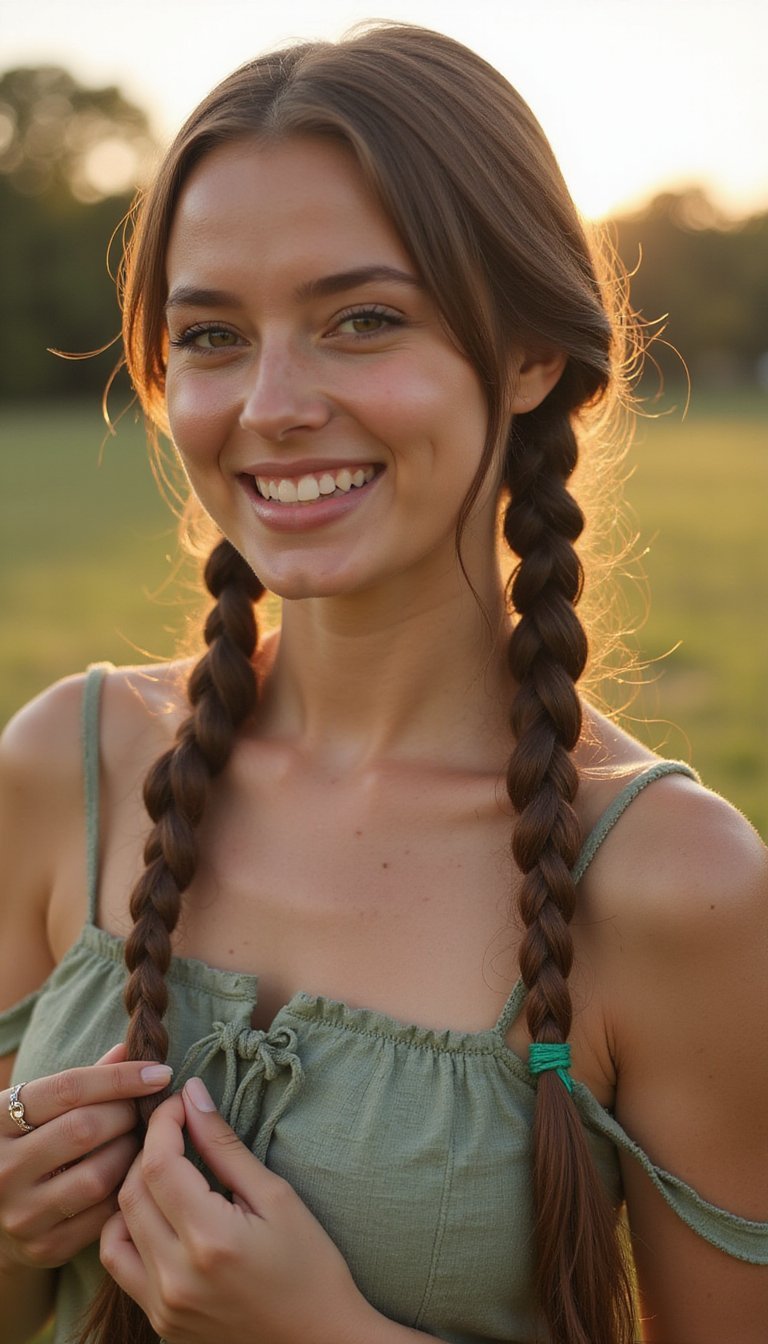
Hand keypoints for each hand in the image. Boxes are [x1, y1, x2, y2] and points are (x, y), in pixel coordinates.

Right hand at [0, 1044, 172, 1268]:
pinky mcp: (44, 1247)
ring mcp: (21, 1212)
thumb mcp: (40, 1108)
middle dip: (127, 1114)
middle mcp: (1, 1168)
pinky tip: (132, 1175)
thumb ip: (85, 1080)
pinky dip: (126, 1191)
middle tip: (145, 1110)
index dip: (120, 1077)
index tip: (160, 1071)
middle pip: (84, 1129)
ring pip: (98, 1175)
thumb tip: (131, 1049)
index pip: (68, 1088)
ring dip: (131, 1153)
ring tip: (137, 1142)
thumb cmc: (31, 1144)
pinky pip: (103, 1215)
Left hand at [102, 1077, 376, 1343]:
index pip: (159, 1164)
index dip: (163, 1123)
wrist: (319, 1341)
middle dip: (147, 1148)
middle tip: (175, 1127)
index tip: (179, 1100)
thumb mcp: (276, 1197)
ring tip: (164, 1170)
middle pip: (132, 1191)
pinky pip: (121, 1265)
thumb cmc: (311, 1266)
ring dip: (131, 1189)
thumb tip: (193, 1095)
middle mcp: (176, 1276)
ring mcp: (163, 1305)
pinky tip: (156, 1213)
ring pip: (116, 1228)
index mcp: (211, 1239)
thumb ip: (226, 1146)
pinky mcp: (160, 1322)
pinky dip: (127, 1230)